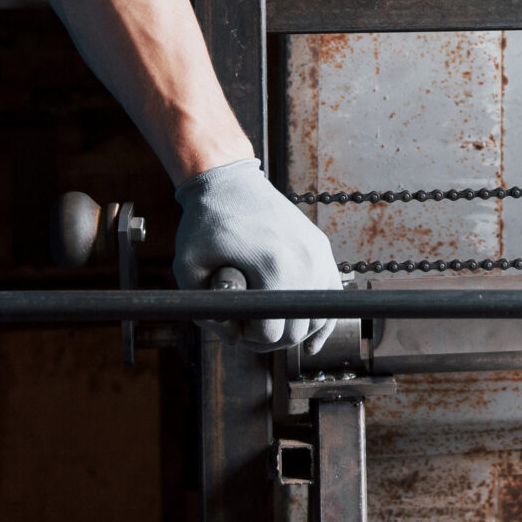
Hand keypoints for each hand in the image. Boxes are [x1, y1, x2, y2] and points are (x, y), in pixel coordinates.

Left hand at [174, 158, 340, 351]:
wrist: (230, 181)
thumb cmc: (206, 222)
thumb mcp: (188, 266)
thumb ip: (204, 310)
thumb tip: (232, 335)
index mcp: (272, 267)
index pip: (271, 333)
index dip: (247, 339)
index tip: (233, 327)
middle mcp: (304, 262)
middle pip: (296, 331)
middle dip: (270, 340)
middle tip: (247, 330)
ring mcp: (317, 255)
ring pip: (317, 319)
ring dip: (293, 331)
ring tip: (268, 325)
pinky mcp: (321, 249)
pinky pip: (332, 298)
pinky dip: (323, 321)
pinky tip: (311, 341)